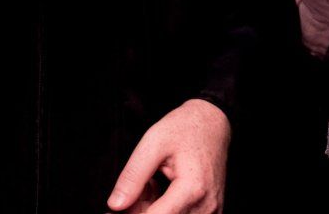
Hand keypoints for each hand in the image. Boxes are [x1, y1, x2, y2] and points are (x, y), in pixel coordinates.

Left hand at [108, 98, 230, 213]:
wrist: (213, 123)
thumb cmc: (185, 128)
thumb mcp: (153, 142)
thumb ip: (134, 176)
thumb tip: (115, 205)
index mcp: (192, 189)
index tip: (115, 209)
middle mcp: (206, 206)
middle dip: (140, 210)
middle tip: (134, 188)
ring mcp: (211, 211)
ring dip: (152, 209)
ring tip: (150, 184)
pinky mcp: (211, 212)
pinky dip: (164, 209)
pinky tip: (159, 191)